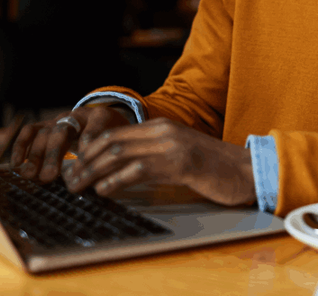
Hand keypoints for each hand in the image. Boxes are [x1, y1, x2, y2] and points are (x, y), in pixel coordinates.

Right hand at [9, 106, 131, 182]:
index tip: (84, 160)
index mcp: (101, 117)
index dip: (89, 140)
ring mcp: (59, 119)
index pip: (96, 126)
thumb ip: (109, 154)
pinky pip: (30, 132)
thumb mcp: (117, 142)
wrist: (104, 119)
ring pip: (44, 132)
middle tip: (49, 177)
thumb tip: (96, 180)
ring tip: (31, 176)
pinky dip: (20, 147)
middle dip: (54, 154)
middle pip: (63, 131)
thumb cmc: (110, 137)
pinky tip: (17, 165)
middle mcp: (77, 116)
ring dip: (36, 155)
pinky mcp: (46, 125)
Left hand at [62, 118, 256, 206]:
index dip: (89, 150)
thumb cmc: (214, 168)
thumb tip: (120, 172)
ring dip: (92, 172)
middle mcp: (164, 131)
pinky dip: (116, 180)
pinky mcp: (181, 163)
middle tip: (69, 180)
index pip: (114, 133)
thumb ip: (153, 157)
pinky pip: (139, 170)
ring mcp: (172, 145)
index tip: (75, 167)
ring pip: (119, 154)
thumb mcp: (179, 155)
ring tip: (78, 187)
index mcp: (162, 126)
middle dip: (84, 162)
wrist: (248, 169)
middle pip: (111, 142)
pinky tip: (104, 191)